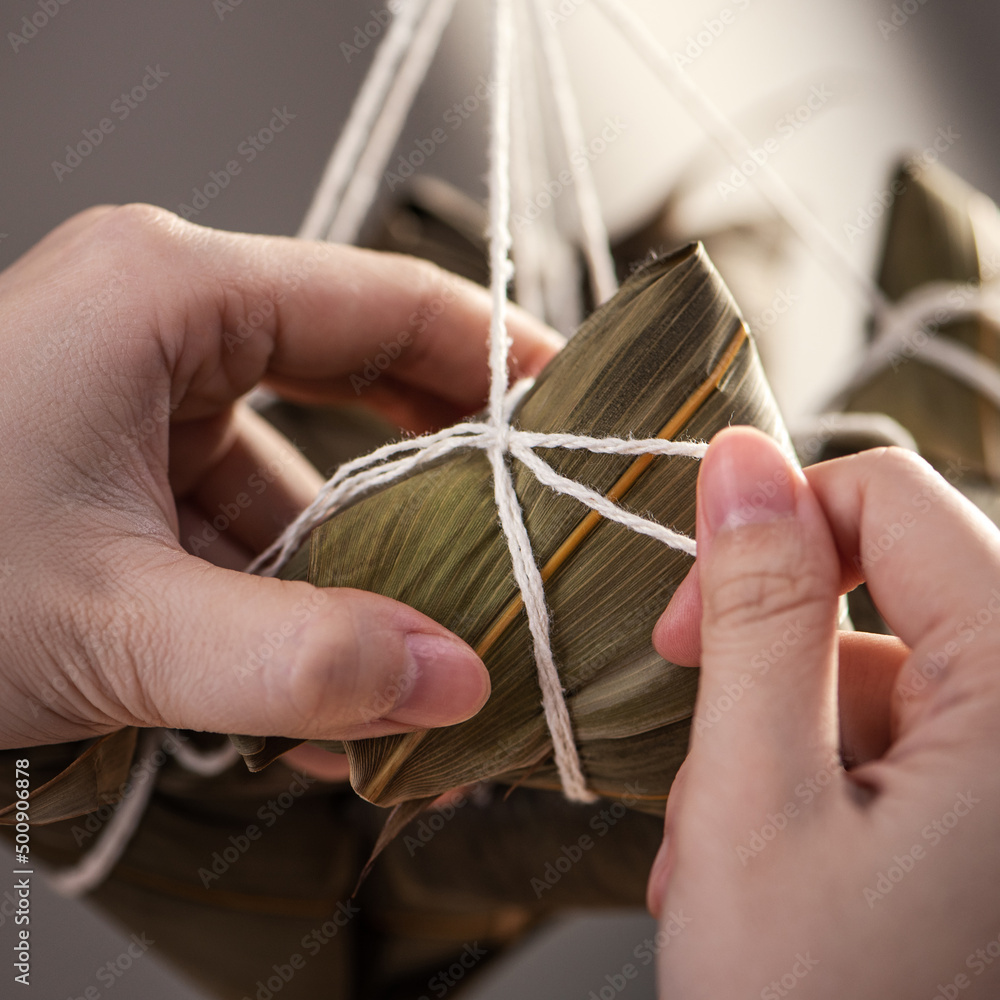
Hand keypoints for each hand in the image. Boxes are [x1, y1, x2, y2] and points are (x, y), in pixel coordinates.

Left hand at [0, 204, 560, 751]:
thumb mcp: (107, 625)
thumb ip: (295, 661)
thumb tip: (451, 685)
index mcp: (171, 295)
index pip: (391, 304)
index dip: (504, 359)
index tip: (580, 415)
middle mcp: (165, 327)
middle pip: (364, 383)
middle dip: (452, 477)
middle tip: (534, 537)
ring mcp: (144, 399)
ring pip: (309, 473)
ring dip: (364, 574)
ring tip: (424, 661)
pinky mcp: (126, 467)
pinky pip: (246, 521)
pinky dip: (292, 600)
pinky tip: (322, 685)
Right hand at [648, 427, 999, 998]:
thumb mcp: (758, 801)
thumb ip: (757, 613)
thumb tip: (739, 461)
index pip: (888, 501)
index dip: (769, 536)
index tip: (686, 623)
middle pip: (881, 599)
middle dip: (765, 671)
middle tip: (703, 774)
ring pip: (878, 683)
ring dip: (775, 750)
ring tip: (723, 865)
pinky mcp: (994, 814)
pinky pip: (900, 746)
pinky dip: (816, 789)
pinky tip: (768, 879)